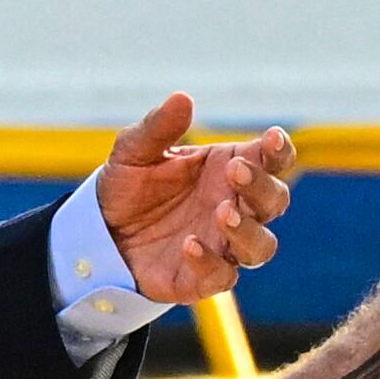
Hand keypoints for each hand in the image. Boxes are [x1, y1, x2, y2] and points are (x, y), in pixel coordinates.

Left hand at [94, 94, 294, 302]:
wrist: (99, 232)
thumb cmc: (129, 186)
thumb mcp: (134, 151)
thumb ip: (158, 127)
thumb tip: (182, 99)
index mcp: (229, 169)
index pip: (273, 160)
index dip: (280, 151)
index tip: (272, 140)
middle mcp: (235, 207)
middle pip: (274, 201)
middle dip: (262, 186)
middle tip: (235, 171)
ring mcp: (222, 245)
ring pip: (261, 246)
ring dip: (247, 229)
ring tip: (223, 212)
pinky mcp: (201, 279)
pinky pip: (222, 278)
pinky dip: (211, 263)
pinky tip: (189, 245)